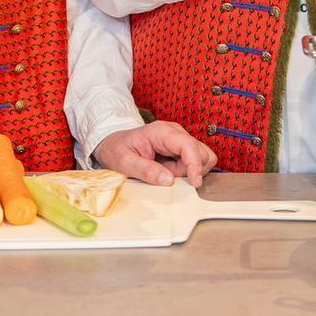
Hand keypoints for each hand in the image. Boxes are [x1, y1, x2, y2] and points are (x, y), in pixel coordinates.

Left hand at [93, 121, 217, 187]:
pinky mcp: (181, 149)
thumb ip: (146, 171)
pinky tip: (170, 171)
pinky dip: (187, 171)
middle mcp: (175, 133)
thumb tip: (169, 180)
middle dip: (190, 170)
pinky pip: (195, 162)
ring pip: (202, 158)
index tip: (195, 183)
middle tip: (167, 174)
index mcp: (162, 132)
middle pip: (201, 152)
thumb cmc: (117, 150)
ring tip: (166, 171)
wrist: (113, 144)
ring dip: (188, 171)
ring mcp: (180, 140)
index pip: (188, 145)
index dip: (196, 165)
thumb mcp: (124, 163)